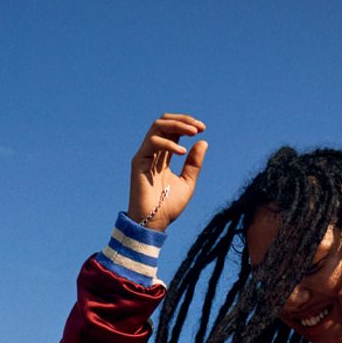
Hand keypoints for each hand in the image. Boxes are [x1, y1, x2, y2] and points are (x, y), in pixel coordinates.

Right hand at [127, 114, 206, 232]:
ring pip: (157, 126)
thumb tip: (203, 142)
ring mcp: (145, 155)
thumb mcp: (187, 182)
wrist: (154, 222)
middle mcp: (153, 152)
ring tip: (193, 132)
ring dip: (177, 125)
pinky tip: (182, 152)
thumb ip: (194, 163)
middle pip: (164, 122)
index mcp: (164, 156)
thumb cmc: (169, 206)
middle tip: (199, 127)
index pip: (173, 130)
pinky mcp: (138, 161)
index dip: (187, 125)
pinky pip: (153, 142)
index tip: (203, 129)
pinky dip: (169, 143)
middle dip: (183, 120)